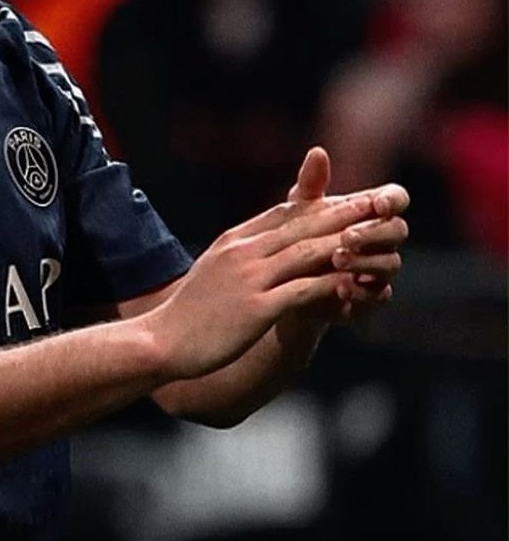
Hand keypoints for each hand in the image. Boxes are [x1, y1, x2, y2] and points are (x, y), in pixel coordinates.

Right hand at [146, 181, 393, 381]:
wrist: (160, 341)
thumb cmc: (187, 314)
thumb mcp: (213, 272)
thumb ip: (240, 257)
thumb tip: (262, 249)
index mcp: (233, 241)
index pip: (284, 213)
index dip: (322, 205)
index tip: (353, 200)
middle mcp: (242, 252)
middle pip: (302, 224)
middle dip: (345, 213)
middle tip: (381, 204)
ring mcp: (249, 279)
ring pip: (308, 252)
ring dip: (348, 244)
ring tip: (381, 238)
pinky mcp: (256, 308)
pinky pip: (304, 291)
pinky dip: (334, 286)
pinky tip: (360, 286)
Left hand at [286, 145, 408, 320]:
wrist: (281, 285)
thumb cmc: (295, 237)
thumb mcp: (298, 210)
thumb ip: (311, 184)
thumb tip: (317, 151)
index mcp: (369, 213)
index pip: (396, 199)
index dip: (392, 200)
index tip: (377, 204)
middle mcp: (382, 240)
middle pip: (398, 231)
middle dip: (375, 232)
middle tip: (347, 236)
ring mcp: (378, 270)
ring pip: (390, 264)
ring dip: (365, 261)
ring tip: (337, 259)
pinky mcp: (369, 299)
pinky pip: (377, 296)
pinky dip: (360, 291)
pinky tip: (340, 287)